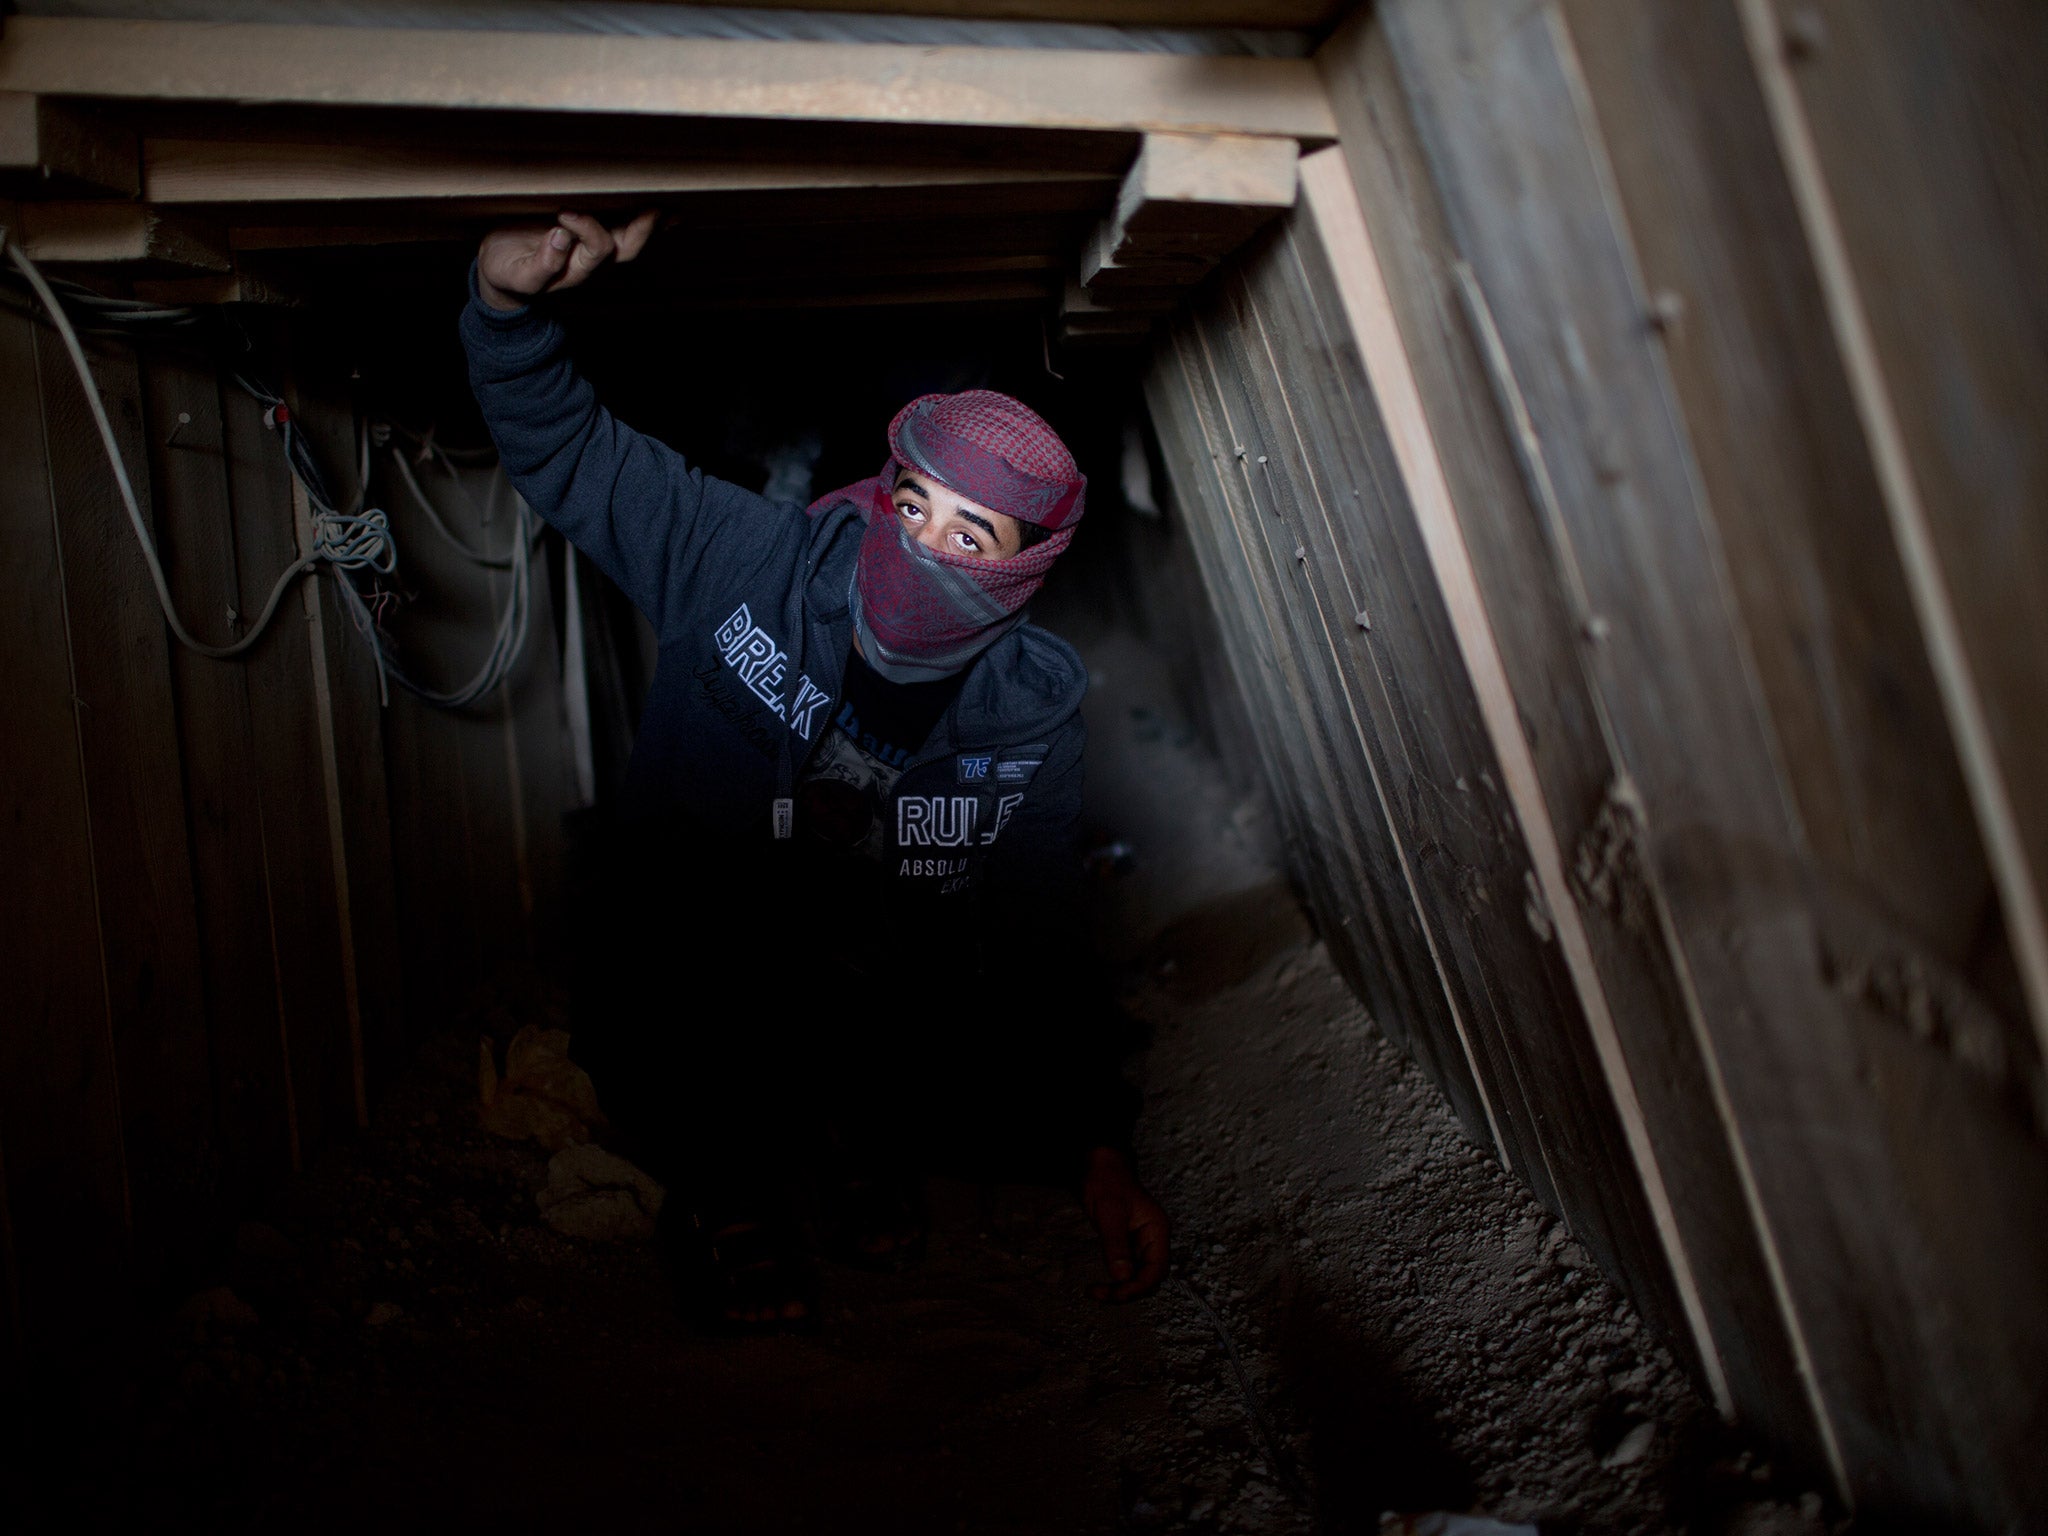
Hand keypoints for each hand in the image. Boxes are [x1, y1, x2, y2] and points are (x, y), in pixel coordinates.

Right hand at [476, 209, 658, 310]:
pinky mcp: (588, 228)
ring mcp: (594, 243)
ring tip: (671, 208)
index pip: (599, 248)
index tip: (564, 214)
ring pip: (630, 237)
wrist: (501, 271)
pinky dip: (641, 216)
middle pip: (628, 247)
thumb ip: (541, 264)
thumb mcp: (518, 275)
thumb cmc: (508, 270)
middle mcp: (593, 257)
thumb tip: (561, 237)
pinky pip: (621, 223)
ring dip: (651, 224)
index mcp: (579, 268)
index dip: (588, 229)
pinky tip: (662, 209)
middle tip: (655, 208)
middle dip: (643, 229)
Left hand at [1081, 1146, 1168, 1301]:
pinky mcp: (1127, 1245)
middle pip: (1149, 1278)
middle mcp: (1152, 1239)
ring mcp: (1140, 1243)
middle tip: (1100, 1294)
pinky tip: (1101, 1285)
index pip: (1157, 1269)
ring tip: (1096, 1292)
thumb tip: (1122, 1277)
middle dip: (1128, 1291)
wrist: (1098, 1164)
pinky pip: (1127, 1270)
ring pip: (1137, 1277)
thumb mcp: (1109, 1212)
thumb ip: (1116, 1244)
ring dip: (1120, 1289)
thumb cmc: (1106, 1180)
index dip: (1139, 1286)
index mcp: (1156, 1230)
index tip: (1116, 1293)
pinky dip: (1115, 1281)